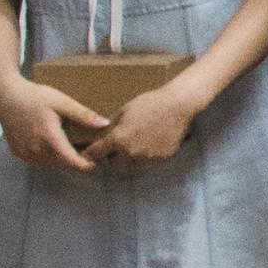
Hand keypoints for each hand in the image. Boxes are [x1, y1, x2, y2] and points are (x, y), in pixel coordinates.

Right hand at [0, 78, 97, 175]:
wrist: (5, 97)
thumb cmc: (35, 97)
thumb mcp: (62, 102)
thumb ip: (83, 115)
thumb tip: (105, 124)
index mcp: (49, 138)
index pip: (71, 161)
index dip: (86, 164)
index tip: (98, 161)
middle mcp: (35, 150)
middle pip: (62, 162)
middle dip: (76, 158)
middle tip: (89, 148)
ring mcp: (25, 153)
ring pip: (51, 163)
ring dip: (62, 158)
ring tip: (74, 145)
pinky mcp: (18, 153)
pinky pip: (38, 160)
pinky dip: (49, 156)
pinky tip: (55, 143)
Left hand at [96, 73, 213, 165]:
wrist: (179, 105)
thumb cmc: (149, 103)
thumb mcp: (123, 111)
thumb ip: (109, 128)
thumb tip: (98, 137)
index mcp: (118, 140)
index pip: (96, 153)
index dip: (89, 153)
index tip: (88, 153)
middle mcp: (131, 153)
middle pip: (114, 164)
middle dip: (112, 158)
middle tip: (115, 148)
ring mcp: (147, 157)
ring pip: (132, 164)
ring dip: (129, 158)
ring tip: (135, 144)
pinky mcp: (161, 158)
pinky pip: (148, 161)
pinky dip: (146, 155)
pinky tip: (151, 142)